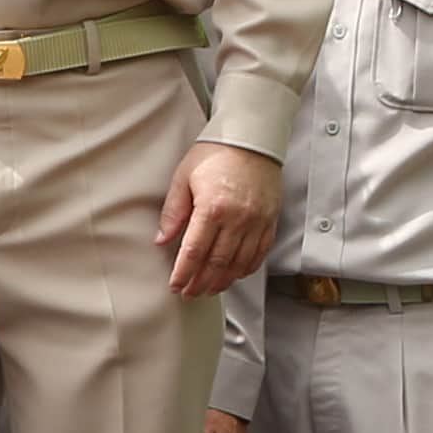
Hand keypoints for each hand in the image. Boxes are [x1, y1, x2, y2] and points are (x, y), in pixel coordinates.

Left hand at [157, 141, 280, 298]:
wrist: (251, 138)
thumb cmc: (214, 153)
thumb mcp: (184, 177)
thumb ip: (173, 211)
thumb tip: (162, 240)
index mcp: (212, 208)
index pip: (194, 251)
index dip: (184, 272)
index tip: (175, 285)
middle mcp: (237, 219)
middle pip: (217, 262)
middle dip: (201, 282)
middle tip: (189, 293)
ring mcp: (256, 221)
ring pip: (240, 263)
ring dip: (223, 280)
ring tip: (209, 289)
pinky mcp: (270, 220)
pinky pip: (259, 253)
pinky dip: (246, 268)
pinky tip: (234, 275)